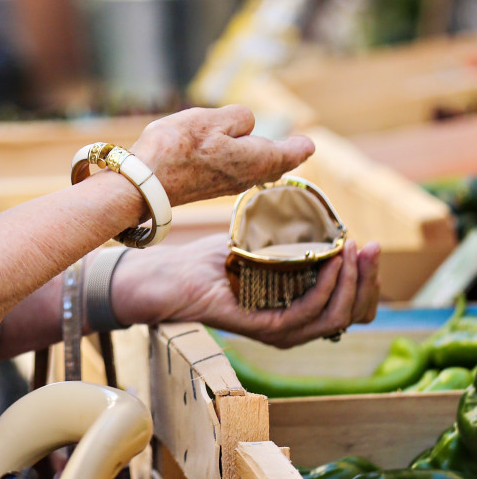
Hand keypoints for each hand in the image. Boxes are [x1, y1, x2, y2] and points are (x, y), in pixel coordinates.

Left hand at [112, 233, 380, 347]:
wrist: (179, 273)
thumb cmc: (218, 258)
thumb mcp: (266, 244)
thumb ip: (295, 239)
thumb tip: (324, 218)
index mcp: (302, 308)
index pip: (352, 305)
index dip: (368, 279)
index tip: (370, 246)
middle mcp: (298, 325)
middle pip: (352, 314)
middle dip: (368, 279)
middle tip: (371, 248)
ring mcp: (284, 330)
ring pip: (335, 316)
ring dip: (351, 282)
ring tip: (352, 251)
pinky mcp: (266, 329)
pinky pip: (306, 314)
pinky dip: (324, 290)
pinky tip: (330, 264)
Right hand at [129, 105, 314, 207]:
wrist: (146, 183)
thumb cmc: (179, 148)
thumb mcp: (212, 119)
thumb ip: (238, 118)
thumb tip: (248, 125)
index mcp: (255, 159)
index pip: (288, 154)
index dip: (299, 146)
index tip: (309, 143)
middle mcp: (245, 177)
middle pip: (274, 166)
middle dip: (286, 156)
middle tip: (298, 148)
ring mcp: (225, 185)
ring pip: (256, 170)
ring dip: (266, 160)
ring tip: (272, 151)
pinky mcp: (206, 187)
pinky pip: (238, 174)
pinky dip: (246, 164)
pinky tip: (238, 159)